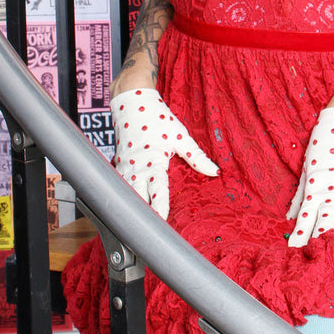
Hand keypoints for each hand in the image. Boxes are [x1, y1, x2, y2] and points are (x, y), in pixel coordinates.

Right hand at [110, 88, 218, 219]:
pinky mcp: (118, 166)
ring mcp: (124, 167)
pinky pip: (120, 186)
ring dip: (132, 207)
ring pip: (125, 194)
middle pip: (136, 198)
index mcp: (153, 161)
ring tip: (138, 226)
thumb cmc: (157, 118)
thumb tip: (214, 171)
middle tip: (148, 231)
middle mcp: (135, 167)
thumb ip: (196, 156)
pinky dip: (125, 196)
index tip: (162, 221)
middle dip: (142, 214)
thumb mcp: (180, 136)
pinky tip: (129, 208)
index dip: (159, 207)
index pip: (157, 190)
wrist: (133, 102)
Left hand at [287, 107, 333, 247]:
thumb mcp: (307, 169)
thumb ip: (300, 195)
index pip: (306, 217)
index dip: (301, 234)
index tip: (295, 251)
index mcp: (316, 189)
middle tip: (319, 254)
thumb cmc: (324, 145)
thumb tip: (289, 216)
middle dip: (322, 237)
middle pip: (326, 220)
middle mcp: (333, 192)